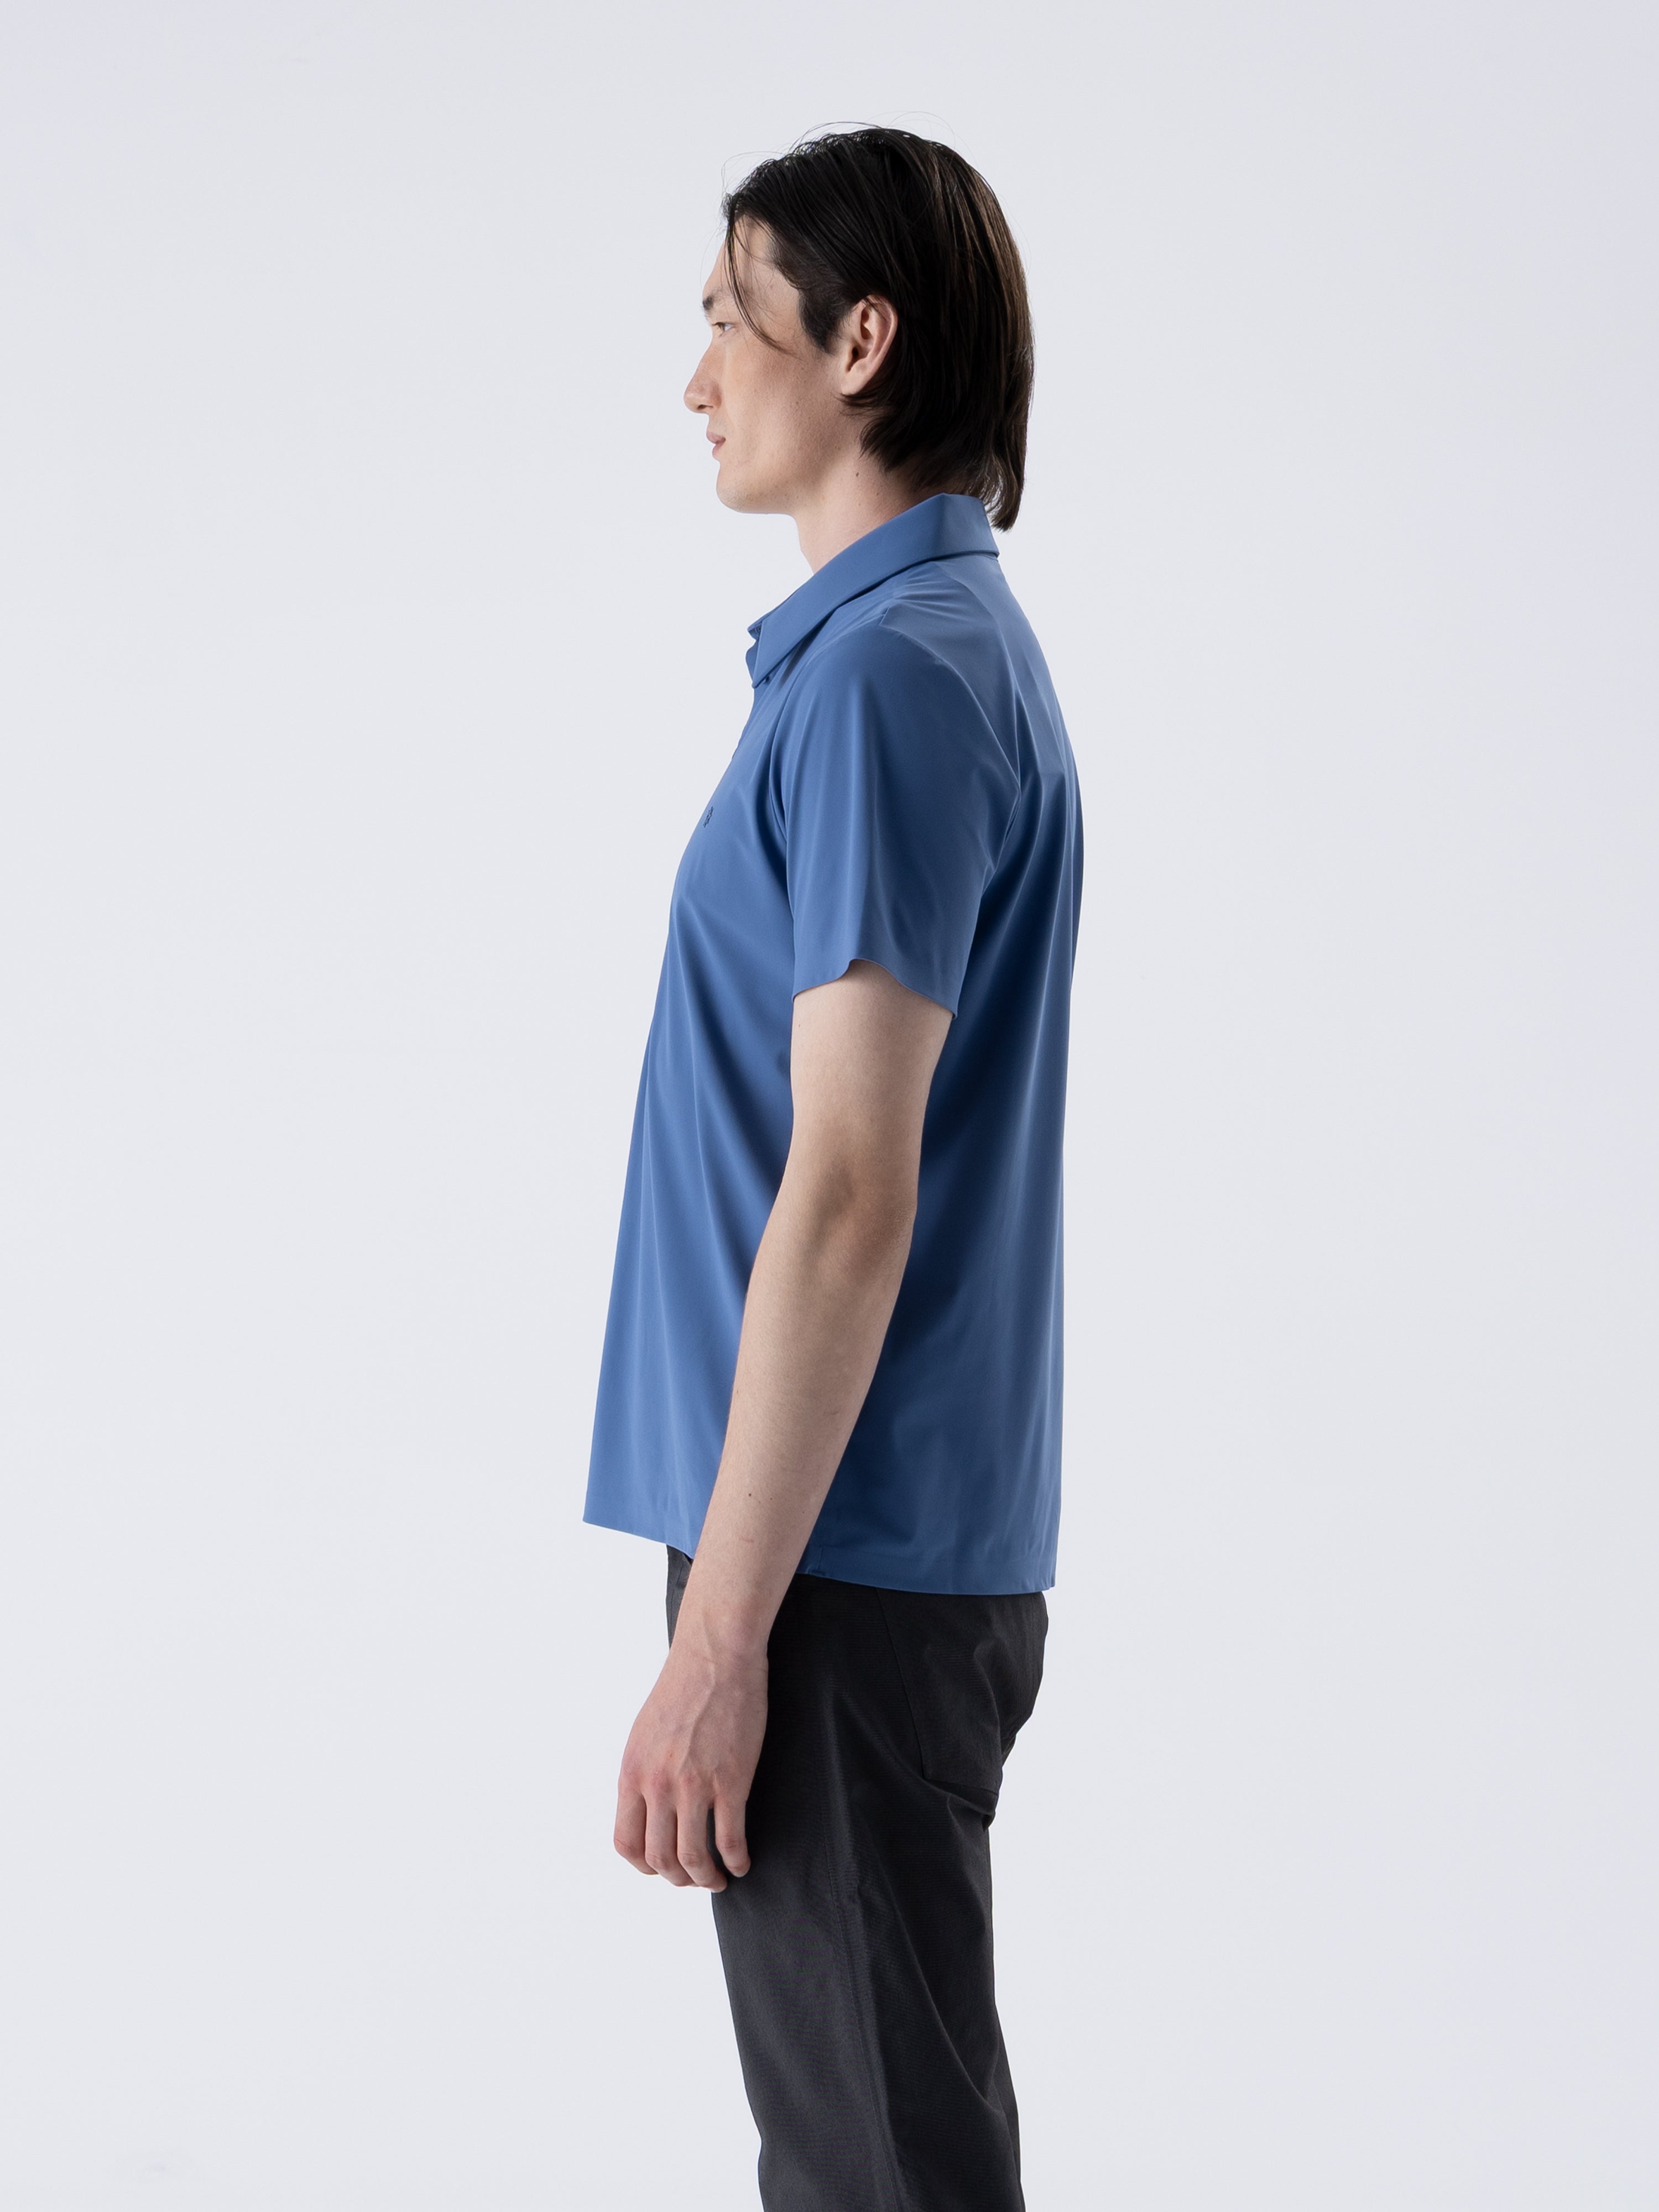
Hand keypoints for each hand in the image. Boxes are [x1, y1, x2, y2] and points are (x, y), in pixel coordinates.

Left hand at [613, 1624, 765, 1888]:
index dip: (643, 1866)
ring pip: (693, 1858)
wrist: (715, 1656)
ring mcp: (694, 1786)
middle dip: (677, 1879)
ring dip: (705, 1879)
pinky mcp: (731, 1781)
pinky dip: (736, 1860)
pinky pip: (730, 1840)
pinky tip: (741, 1862)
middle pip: (659, 1858)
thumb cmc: (683, 1688)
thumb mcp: (644, 1734)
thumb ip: (642, 1774)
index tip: (660, 1868)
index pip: (626, 1843)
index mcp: (632, 1772)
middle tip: (693, 1878)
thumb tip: (648, 1810)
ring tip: (717, 1878)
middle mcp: (657, 1785)